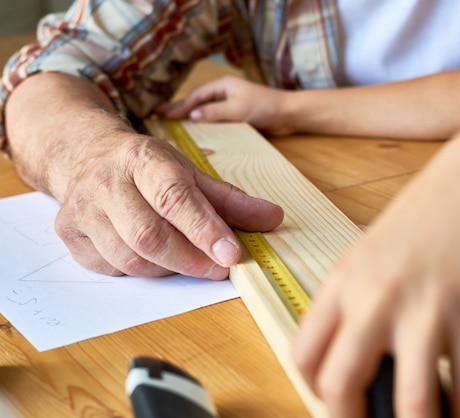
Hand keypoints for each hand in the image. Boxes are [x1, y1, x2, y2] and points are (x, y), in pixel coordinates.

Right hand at [55, 131, 283, 277]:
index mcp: (141, 158)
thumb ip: (231, 199)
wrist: (87, 155)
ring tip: (189, 260)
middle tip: (219, 267)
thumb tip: (274, 218)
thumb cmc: (147, 167)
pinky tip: (154, 257)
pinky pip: (111, 268)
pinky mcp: (70, 235)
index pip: (174, 197)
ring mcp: (81, 210)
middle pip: (148, 235)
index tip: (232, 254)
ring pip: (130, 258)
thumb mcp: (190, 172)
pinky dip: (140, 271)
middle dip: (190, 259)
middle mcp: (105, 182)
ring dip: (168, 268)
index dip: (205, 229)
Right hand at [156, 76, 294, 135]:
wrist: (289, 114)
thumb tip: (192, 116)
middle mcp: (225, 92)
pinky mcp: (237, 115)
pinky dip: (204, 123)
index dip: (179, 106)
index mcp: (223, 86)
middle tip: (160, 115)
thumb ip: (214, 112)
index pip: (196, 97)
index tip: (163, 114)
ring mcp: (231, 104)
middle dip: (180, 108)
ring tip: (173, 123)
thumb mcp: (237, 109)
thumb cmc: (265, 107)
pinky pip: (216, 118)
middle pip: (198, 101)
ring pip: (206, 110)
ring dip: (191, 116)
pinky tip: (198, 131)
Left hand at [292, 142, 459, 416]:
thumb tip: (349, 354)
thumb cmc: (423, 219)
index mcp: (343, 283)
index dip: (313, 389)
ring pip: (409, 401)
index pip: (304, 354)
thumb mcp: (367, 255)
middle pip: (339, 384)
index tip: (332, 397)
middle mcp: (376, 300)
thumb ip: (352, 303)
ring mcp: (425, 312)